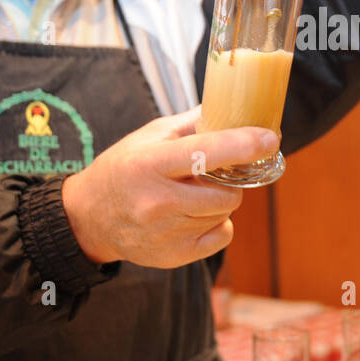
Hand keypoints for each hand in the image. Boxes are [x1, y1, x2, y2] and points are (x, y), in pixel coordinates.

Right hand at [60, 107, 277, 268]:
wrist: (89, 218)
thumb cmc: (122, 169)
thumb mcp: (148, 137)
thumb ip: (192, 123)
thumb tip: (232, 104)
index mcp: (150, 164)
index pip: (205, 153)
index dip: (243, 145)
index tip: (270, 139)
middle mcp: (158, 201)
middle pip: (227, 193)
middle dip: (229, 182)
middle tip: (211, 176)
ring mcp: (166, 232)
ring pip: (226, 214)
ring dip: (220, 202)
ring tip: (194, 195)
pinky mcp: (174, 256)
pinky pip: (222, 236)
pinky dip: (217, 225)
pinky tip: (194, 216)